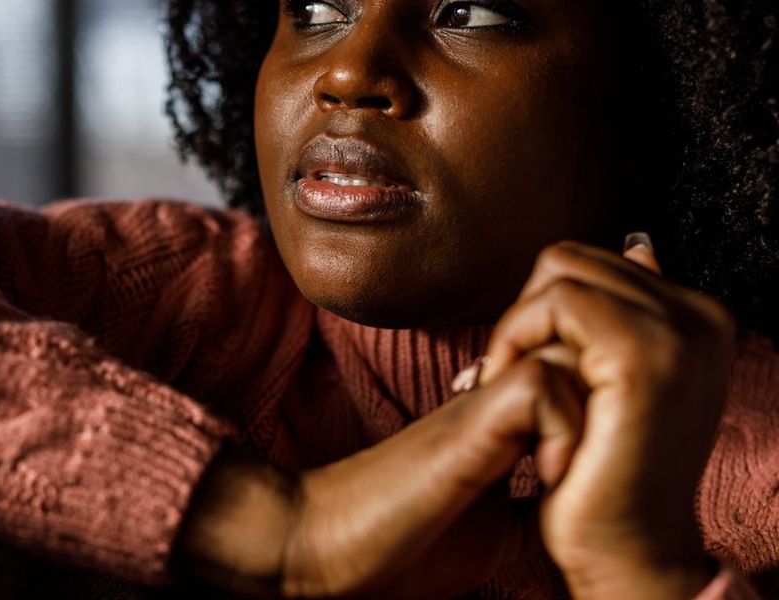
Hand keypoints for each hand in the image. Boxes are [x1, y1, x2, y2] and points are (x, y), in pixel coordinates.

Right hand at [177, 355, 585, 597]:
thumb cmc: (407, 542)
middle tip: (622, 449)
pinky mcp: (467, 422)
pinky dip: (566, 429)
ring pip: (572, 350)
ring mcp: (482, 403)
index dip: (615, 389)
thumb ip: (536, 505)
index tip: (626, 443)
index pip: (581, 364)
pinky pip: (542, 387)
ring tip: (591, 465)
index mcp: (506, 419)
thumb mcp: (498, 529)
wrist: (330, 546)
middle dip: (619, 386)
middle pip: (585, 343)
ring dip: (600, 404)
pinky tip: (556, 476)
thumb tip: (583, 515)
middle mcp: (497, 395)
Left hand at [480, 238, 734, 598]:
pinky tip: (510, 387)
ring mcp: (681, 331)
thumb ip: (623, 317)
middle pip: (571, 260)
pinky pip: (554, 303)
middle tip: (508, 377)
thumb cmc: (602, 473)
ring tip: (511, 386)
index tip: (524, 368)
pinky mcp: (645, 354)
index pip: (591, 264)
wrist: (625, 549)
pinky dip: (516, 339)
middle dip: (526, 314)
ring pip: (558, 275)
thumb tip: (637, 245)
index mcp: (697, 318)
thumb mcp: (613, 383)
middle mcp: (701, 315)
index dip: (539, 311)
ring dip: (516, 329)